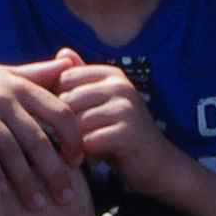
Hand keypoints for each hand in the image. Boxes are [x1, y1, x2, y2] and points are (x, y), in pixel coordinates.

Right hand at [0, 56, 87, 209]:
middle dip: (54, 170)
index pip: (60, 112)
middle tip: (66, 197)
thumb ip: (37, 73)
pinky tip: (5, 195)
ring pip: (10, 151)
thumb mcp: (4, 71)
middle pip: (37, 138)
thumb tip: (69, 63)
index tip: (77, 161)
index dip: (73, 138)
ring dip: (26, 180)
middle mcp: (3, 98)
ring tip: (38, 205)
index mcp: (20, 86)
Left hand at [56, 58, 191, 199]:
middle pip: (67, 100)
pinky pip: (88, 141)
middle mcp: (120, 86)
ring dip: (75, 141)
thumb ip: (81, 79)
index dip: (57, 101)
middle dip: (65, 123)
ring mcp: (126, 108)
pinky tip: (96, 157)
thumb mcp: (100, 102)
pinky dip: (86, 153)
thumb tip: (62, 51)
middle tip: (75, 138)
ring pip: (76, 122)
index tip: (68, 119)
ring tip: (87, 147)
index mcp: (111, 75)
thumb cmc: (121, 133)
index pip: (64, 77)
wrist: (157, 165)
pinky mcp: (127, 133)